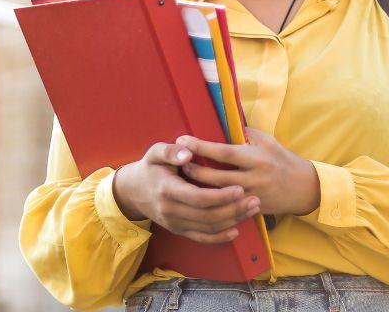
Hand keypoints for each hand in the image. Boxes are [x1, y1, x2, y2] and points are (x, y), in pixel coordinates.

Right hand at [112, 141, 260, 243]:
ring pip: (208, 228)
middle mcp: (170, 210)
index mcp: (167, 190)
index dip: (220, 196)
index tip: (240, 189)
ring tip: (252, 210)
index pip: (198, 198)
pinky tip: (236, 230)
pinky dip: (219, 237)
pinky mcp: (178, 230)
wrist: (133, 191)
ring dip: (232, 221)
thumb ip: (171, 151)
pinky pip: (201, 238)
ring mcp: (174, 223)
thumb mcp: (155, 152)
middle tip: (255, 200)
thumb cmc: (150, 167)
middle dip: (233, 209)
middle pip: (207, 216)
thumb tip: (188, 152)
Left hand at [176, 127, 319, 216]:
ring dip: (199, 188)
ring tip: (182, 179)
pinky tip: (197, 198)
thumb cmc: (282, 159)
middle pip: (217, 177)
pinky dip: (211, 203)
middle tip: (177, 162)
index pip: (224, 152)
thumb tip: (222, 123)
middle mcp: (253, 178)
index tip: (183, 140)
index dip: (202, 147)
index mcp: (256, 158)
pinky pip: (227, 208)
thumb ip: (245, 133)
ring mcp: (252, 196)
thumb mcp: (267, 141)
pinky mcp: (251, 209)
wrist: (304, 188)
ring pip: (218, 195)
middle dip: (194, 170)